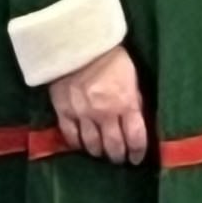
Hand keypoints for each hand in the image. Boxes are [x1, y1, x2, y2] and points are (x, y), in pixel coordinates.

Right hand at [50, 44, 149, 164]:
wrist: (77, 43)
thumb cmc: (110, 57)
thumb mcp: (131, 77)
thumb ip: (134, 100)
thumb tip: (137, 119)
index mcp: (125, 102)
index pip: (135, 137)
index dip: (138, 152)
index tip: (137, 158)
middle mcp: (104, 113)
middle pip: (114, 146)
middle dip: (119, 157)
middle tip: (120, 160)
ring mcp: (82, 114)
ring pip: (92, 146)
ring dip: (99, 153)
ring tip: (102, 154)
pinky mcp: (64, 112)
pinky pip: (71, 137)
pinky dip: (78, 145)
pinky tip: (83, 146)